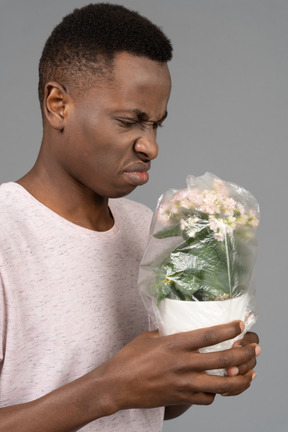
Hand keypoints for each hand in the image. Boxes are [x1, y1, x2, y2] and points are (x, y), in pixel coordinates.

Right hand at [99, 321, 258, 412]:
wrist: (116, 386)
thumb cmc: (129, 359)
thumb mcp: (149, 337)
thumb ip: (168, 333)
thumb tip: (178, 326)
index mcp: (174, 344)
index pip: (208, 335)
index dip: (228, 329)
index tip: (240, 324)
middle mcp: (182, 364)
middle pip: (222, 359)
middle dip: (243, 353)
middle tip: (254, 348)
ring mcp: (183, 384)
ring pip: (221, 385)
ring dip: (240, 379)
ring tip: (250, 374)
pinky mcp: (180, 398)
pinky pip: (207, 398)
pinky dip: (216, 393)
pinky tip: (218, 388)